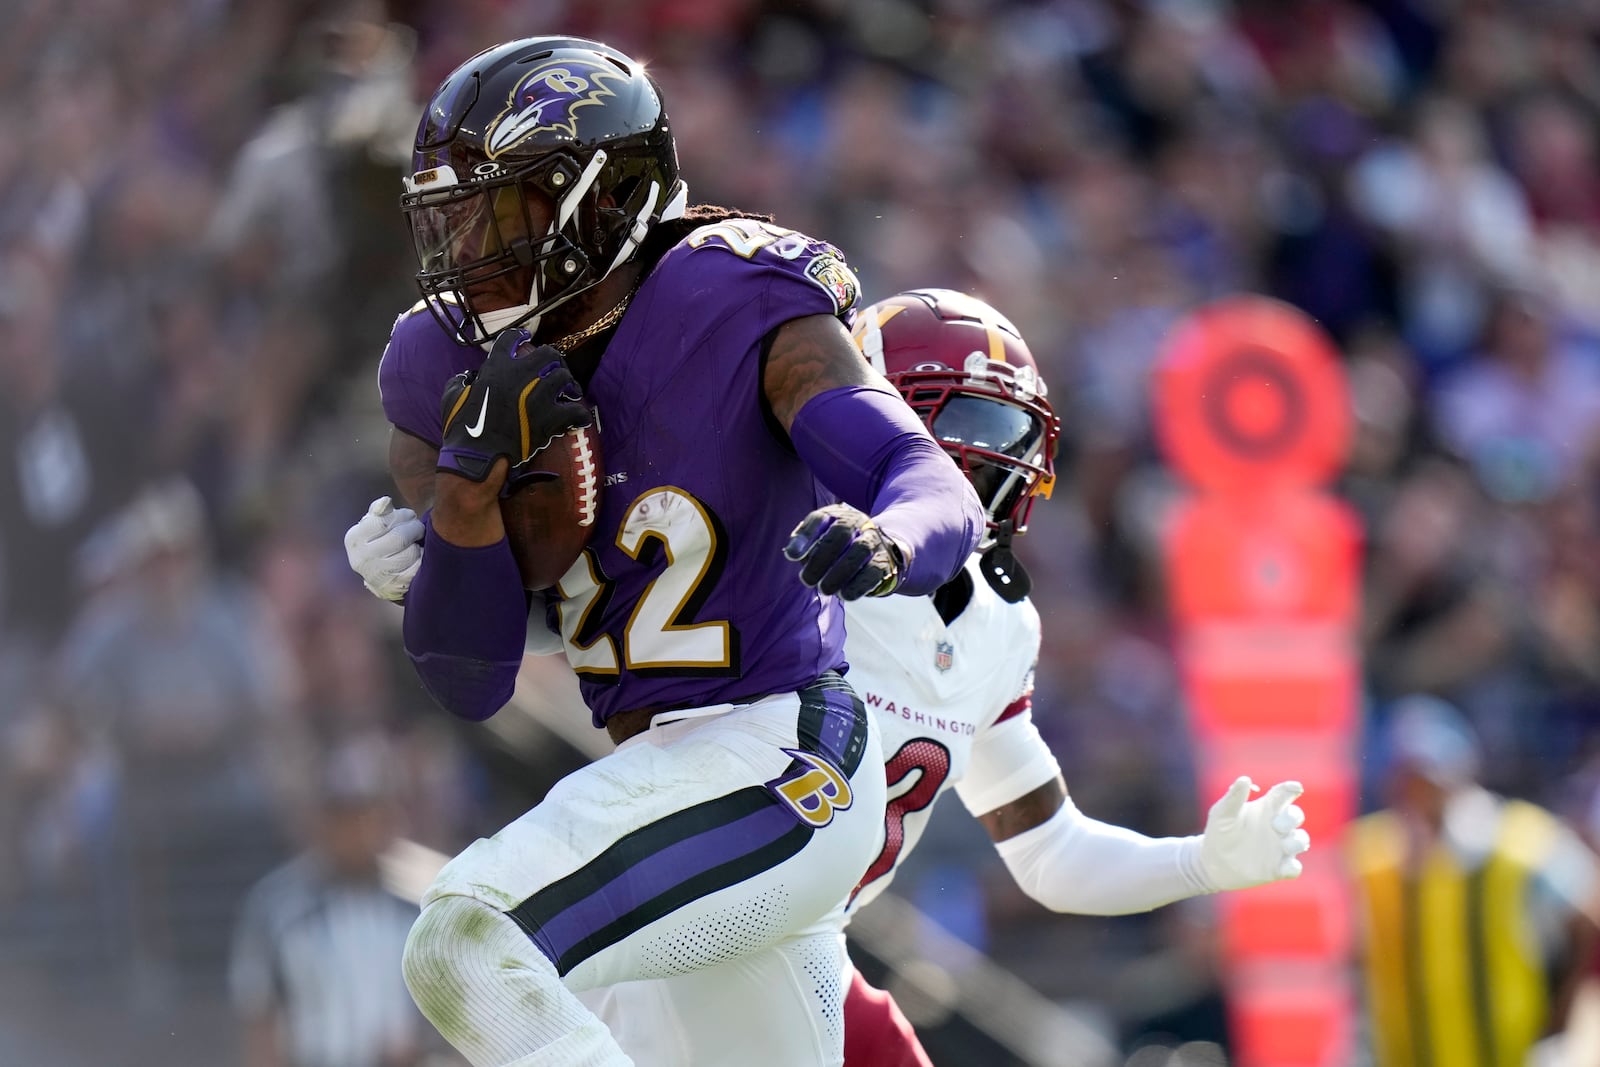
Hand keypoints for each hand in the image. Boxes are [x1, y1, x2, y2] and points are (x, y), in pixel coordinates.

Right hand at [344, 496, 423, 601]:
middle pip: (398, 537)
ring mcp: (377, 574)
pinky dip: (422, 561)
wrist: (381, 578)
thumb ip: (379, 512)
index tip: (410, 516)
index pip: (383, 521)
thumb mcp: (373, 526)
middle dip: (414, 529)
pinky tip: (419, 558)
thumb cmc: (379, 543)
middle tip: (418, 528)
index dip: (403, 516)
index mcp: (354, 539)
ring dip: (418, 546)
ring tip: (416, 544)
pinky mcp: (394, 587)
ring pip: (409, 553)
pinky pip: (416, 569)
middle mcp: (362, 558)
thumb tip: (386, 502)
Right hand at [437, 328, 592, 489]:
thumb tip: (469, 377)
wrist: (476, 455)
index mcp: (496, 367)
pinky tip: (577, 418)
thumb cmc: (461, 428)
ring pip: (565, 377)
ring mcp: (538, 395)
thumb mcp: (452, 397)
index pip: (511, 339)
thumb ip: (461, 381)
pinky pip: (576, 410)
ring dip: (568, 384)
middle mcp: (520, 375)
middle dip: (554, 360)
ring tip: (569, 392)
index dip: (520, 337)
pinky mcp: (550, 418)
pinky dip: (579, 414)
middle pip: (549, 354)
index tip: (526, 338)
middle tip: (554, 370)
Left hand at [784, 503, 904, 599]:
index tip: (791, 556)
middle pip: (841, 532)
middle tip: (807, 580)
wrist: (878, 551)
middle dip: (821, 558)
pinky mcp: (884, 560)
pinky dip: (857, 585)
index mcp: (836, 515)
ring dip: (839, 573)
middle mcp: (857, 522)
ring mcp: (873, 540)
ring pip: (859, 550)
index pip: (819, 518)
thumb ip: (805, 545)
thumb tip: (793, 553)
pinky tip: (844, 595)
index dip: (805, 536)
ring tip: (824, 589)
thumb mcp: (819, 541)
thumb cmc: (837, 548)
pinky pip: (873, 571)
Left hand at [1195, 777, 1309, 890]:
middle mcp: (1277, 826)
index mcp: (1265, 808)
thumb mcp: (1222, 813)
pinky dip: (1293, 867)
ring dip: (1297, 841)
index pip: (1283, 794)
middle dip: (1293, 817)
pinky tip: (1285, 867)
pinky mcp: (1278, 868)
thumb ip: (1234, 797)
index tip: (1295, 788)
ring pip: (1301, 840)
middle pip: (1296, 815)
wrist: (1212, 863)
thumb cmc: (1219, 832)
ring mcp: (1280, 847)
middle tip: (1276, 825)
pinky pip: (1294, 867)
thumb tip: (1245, 779)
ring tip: (1284, 845)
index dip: (1291, 789)